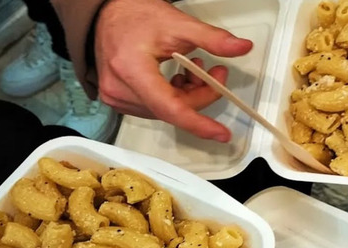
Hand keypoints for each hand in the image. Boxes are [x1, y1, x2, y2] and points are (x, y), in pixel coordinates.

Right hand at [94, 0, 252, 141]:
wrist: (107, 13)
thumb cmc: (133, 16)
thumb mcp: (178, 23)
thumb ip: (212, 39)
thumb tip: (241, 48)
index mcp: (131, 70)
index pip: (170, 107)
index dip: (198, 122)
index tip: (220, 133)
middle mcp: (120, 90)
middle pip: (173, 109)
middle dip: (201, 95)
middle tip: (216, 74)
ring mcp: (117, 98)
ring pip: (167, 111)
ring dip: (188, 96)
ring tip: (193, 70)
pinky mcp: (119, 100)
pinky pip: (156, 108)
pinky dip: (173, 97)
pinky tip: (178, 79)